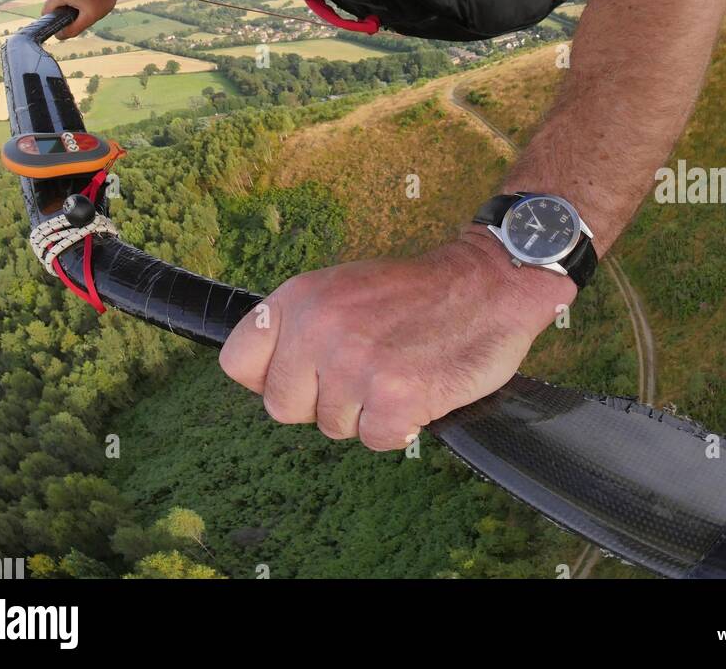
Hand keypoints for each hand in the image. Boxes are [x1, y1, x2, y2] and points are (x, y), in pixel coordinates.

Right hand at [41, 0, 123, 37]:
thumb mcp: (89, 17)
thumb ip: (73, 29)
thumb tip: (59, 36)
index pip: (46, 12)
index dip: (53, 22)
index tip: (66, 26)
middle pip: (53, 6)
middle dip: (64, 14)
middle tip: (81, 16)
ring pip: (59, 1)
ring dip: (69, 7)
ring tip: (86, 7)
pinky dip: (72, 0)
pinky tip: (86, 1)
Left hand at [218, 228, 576, 450]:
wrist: (487, 284)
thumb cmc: (415, 292)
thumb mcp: (342, 287)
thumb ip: (299, 325)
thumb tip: (259, 378)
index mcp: (299, 298)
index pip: (237, 361)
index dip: (268, 376)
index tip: (300, 373)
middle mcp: (319, 328)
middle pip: (283, 407)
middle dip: (321, 400)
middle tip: (362, 371)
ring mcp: (355, 364)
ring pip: (331, 427)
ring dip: (364, 411)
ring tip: (395, 370)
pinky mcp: (394, 397)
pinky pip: (375, 440)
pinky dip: (398, 426)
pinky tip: (416, 388)